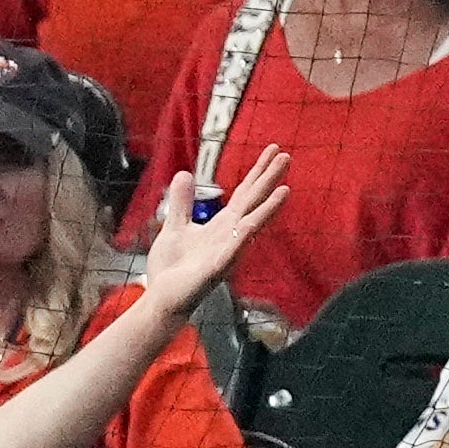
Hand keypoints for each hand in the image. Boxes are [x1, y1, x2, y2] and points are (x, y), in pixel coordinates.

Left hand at [131, 144, 292, 309]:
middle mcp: (229, 235)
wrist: (162, 297)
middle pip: (252, 203)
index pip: (245, 193)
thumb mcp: (175, 226)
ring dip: (267, 209)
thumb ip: (182, 202)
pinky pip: (230, 253)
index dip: (258, 172)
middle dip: (269, 181)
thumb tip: (184, 174)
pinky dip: (241, 239)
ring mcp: (225, 252)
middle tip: (287, 156)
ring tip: (285, 190)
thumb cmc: (172, 267)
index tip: (273, 150)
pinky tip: (251, 225)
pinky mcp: (214, 270)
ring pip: (250, 226)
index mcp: (221, 224)